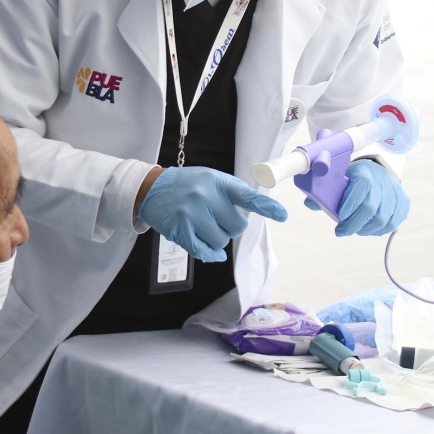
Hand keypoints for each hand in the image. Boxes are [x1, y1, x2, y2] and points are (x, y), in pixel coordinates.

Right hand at [139, 167, 287, 262]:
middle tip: (217, 218)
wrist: (151, 188)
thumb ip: (231, 194)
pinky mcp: (181, 230)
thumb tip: (250, 217)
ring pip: (222, 241)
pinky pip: (205, 251)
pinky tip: (209, 250)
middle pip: (237, 227)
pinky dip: (210, 254)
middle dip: (231, 227)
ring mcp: (192, 214)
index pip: (246, 195)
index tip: (283, 215)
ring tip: (204, 226)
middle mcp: (205, 196)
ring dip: (217, 239)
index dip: (266, 206)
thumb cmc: (187, 186)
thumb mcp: (210, 179)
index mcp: (217, 181)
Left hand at [304, 159, 408, 236]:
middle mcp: (383, 180)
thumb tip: (310, 203)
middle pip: (371, 207)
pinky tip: (368, 228)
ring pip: (382, 219)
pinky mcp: (403, 203)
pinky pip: (392, 223)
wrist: (375, 173)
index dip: (351, 203)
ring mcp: (395, 192)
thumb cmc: (351, 179)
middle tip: (341, 231)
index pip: (362, 185)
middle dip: (353, 224)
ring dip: (365, 229)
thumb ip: (323, 192)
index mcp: (364, 171)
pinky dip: (378, 230)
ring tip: (354, 229)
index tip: (339, 217)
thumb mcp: (336, 179)